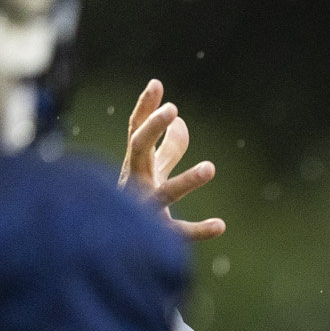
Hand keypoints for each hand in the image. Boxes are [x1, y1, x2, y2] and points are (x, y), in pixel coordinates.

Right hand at [120, 79, 226, 240]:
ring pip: (164, 192)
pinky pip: (178, 232)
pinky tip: (220, 225)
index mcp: (136, 164)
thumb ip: (168, 148)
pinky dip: (199, 229)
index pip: (137, 130)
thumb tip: (181, 121)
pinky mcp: (157, 234)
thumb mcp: (153, 172)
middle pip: (138, 149)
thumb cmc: (135, 202)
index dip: (145, 107)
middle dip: (152, 128)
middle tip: (172, 109)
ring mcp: (145, 207)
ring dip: (186, 180)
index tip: (156, 84)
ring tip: (210, 168)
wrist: (109, 247)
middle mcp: (136, 181)